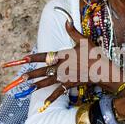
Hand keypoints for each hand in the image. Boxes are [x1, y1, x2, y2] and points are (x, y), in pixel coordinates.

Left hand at [2, 19, 124, 101]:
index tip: (24, 58)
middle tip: (21, 77)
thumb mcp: (85, 41)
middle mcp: (62, 67)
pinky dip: (52, 97)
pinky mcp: (70, 84)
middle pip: (44, 70)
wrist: (103, 71)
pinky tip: (44, 102)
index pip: (45, 56)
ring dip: (38, 84)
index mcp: (64, 56)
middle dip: (32, 74)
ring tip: (27, 87)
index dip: (34, 57)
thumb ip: (73, 32)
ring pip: (49, 81)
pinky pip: (59, 92)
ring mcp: (66, 77)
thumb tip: (66, 21)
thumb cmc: (95, 54)